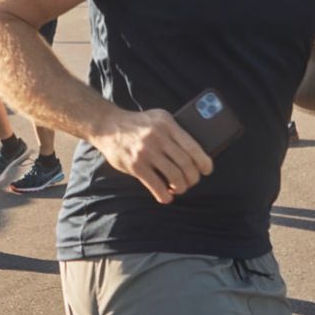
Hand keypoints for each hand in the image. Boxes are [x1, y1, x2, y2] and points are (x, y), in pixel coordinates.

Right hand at [91, 108, 212, 204]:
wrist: (108, 125)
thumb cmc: (137, 124)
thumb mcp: (158, 118)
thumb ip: (174, 131)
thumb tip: (196, 152)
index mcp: (167, 124)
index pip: (193, 146)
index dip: (204, 162)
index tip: (206, 170)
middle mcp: (158, 137)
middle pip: (186, 164)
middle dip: (193, 178)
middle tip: (191, 182)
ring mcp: (146, 151)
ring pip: (174, 176)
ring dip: (181, 187)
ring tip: (179, 189)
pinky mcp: (135, 165)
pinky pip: (156, 185)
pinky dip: (165, 195)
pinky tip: (166, 197)